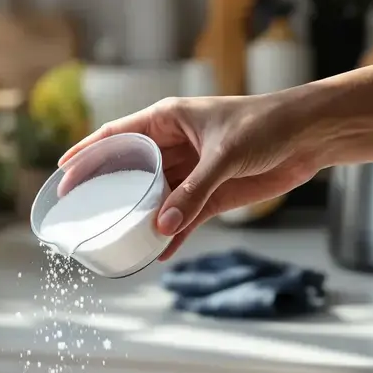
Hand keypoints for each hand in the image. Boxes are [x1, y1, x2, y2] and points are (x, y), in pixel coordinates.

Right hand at [59, 95, 321, 259]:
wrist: (309, 137)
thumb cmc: (267, 126)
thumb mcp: (225, 155)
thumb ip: (193, 191)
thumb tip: (162, 226)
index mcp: (168, 120)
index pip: (117, 135)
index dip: (88, 153)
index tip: (63, 172)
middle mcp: (174, 145)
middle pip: (130, 169)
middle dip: (108, 190)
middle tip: (81, 212)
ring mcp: (191, 171)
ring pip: (155, 197)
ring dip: (140, 217)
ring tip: (117, 239)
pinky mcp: (212, 193)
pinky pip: (183, 217)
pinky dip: (172, 235)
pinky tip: (158, 253)